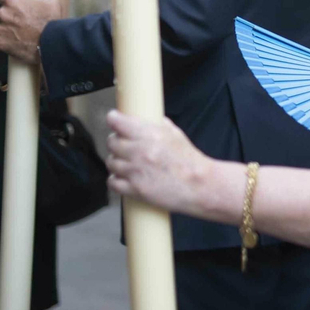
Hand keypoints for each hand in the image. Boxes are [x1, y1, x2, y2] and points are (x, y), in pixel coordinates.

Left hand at [0, 0, 62, 61]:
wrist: (52, 44)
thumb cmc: (52, 23)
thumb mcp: (52, 3)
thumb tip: (41, 1)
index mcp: (12, 1)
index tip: (9, 3)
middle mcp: (3, 14)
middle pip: (2, 13)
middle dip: (11, 16)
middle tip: (24, 22)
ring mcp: (0, 29)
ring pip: (2, 27)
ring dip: (10, 30)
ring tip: (24, 34)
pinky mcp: (0, 43)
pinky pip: (2, 41)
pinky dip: (9, 42)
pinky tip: (21, 43)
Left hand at [105, 110, 219, 218]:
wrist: (199, 185)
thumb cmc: (189, 160)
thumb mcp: (176, 134)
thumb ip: (159, 125)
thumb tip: (146, 120)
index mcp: (150, 134)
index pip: (118, 122)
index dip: (113, 119)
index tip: (113, 120)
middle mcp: (139, 151)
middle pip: (112, 142)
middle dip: (115, 142)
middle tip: (122, 145)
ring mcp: (135, 171)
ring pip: (110, 162)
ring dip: (116, 161)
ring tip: (125, 163)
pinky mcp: (134, 189)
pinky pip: (112, 182)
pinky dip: (115, 180)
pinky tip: (122, 178)